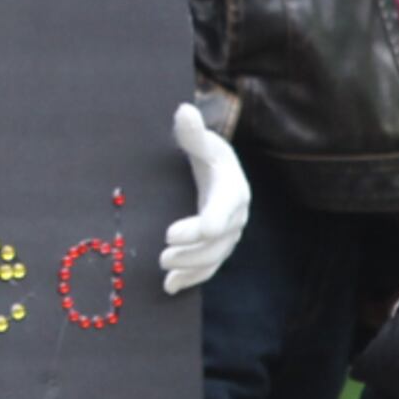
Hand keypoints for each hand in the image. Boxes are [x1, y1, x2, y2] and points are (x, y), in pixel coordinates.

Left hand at [161, 103, 250, 293]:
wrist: (218, 167)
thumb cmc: (206, 152)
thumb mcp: (200, 141)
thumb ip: (191, 132)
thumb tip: (184, 111)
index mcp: (232, 189)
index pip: (222, 211)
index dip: (201, 225)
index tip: (172, 234)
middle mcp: (236, 215)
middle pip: (219, 241)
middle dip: (193, 252)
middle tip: (162, 255)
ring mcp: (229, 233)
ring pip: (215, 257)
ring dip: (191, 268)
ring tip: (165, 272)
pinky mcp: (219, 245)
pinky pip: (210, 266)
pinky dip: (192, 279)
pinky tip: (170, 287)